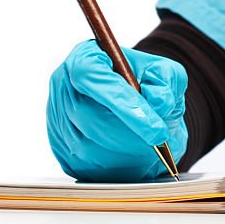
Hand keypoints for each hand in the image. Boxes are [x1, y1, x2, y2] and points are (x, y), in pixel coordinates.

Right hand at [46, 39, 187, 181]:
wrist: (133, 103)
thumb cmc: (143, 82)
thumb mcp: (163, 71)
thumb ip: (167, 79)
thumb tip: (159, 102)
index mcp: (84, 57)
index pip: (92, 76)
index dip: (124, 104)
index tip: (156, 129)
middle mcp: (64, 87)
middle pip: (90, 116)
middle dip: (131, 134)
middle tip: (159, 140)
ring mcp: (58, 120)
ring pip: (88, 146)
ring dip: (127, 153)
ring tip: (150, 146)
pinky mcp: (61, 149)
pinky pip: (86, 166)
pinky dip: (117, 167)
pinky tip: (134, 156)